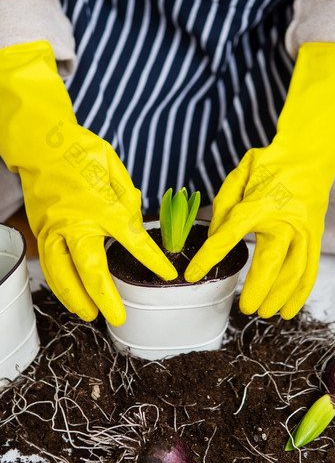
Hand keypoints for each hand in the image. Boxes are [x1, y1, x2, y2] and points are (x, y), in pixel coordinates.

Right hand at [0, 41, 176, 324]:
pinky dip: (59, 286)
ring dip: (76, 298)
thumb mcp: (111, 164)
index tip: (168, 274)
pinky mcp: (41, 233)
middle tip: (118, 317)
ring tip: (91, 314)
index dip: (152, 260)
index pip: (132, 239)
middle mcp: (75, 223)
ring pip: (62, 274)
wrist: (38, 144)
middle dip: (104, 297)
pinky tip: (70, 296)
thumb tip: (134, 220)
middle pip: (90, 268)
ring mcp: (54, 230)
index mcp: (100, 205)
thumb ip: (126, 196)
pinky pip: (49, 266)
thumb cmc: (78, 151)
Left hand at [185, 43, 334, 318]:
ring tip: (265, 313)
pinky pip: (310, 269)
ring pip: (294, 272)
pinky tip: (289, 308)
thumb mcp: (239, 175)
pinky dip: (301, 292)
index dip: (208, 257)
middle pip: (270, 262)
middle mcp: (284, 222)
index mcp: (259, 204)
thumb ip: (224, 205)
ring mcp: (303, 232)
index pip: (228, 236)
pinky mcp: (315, 237)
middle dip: (257, 289)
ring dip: (280, 296)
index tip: (192, 275)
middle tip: (245, 308)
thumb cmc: (270, 165)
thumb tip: (214, 236)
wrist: (310, 155)